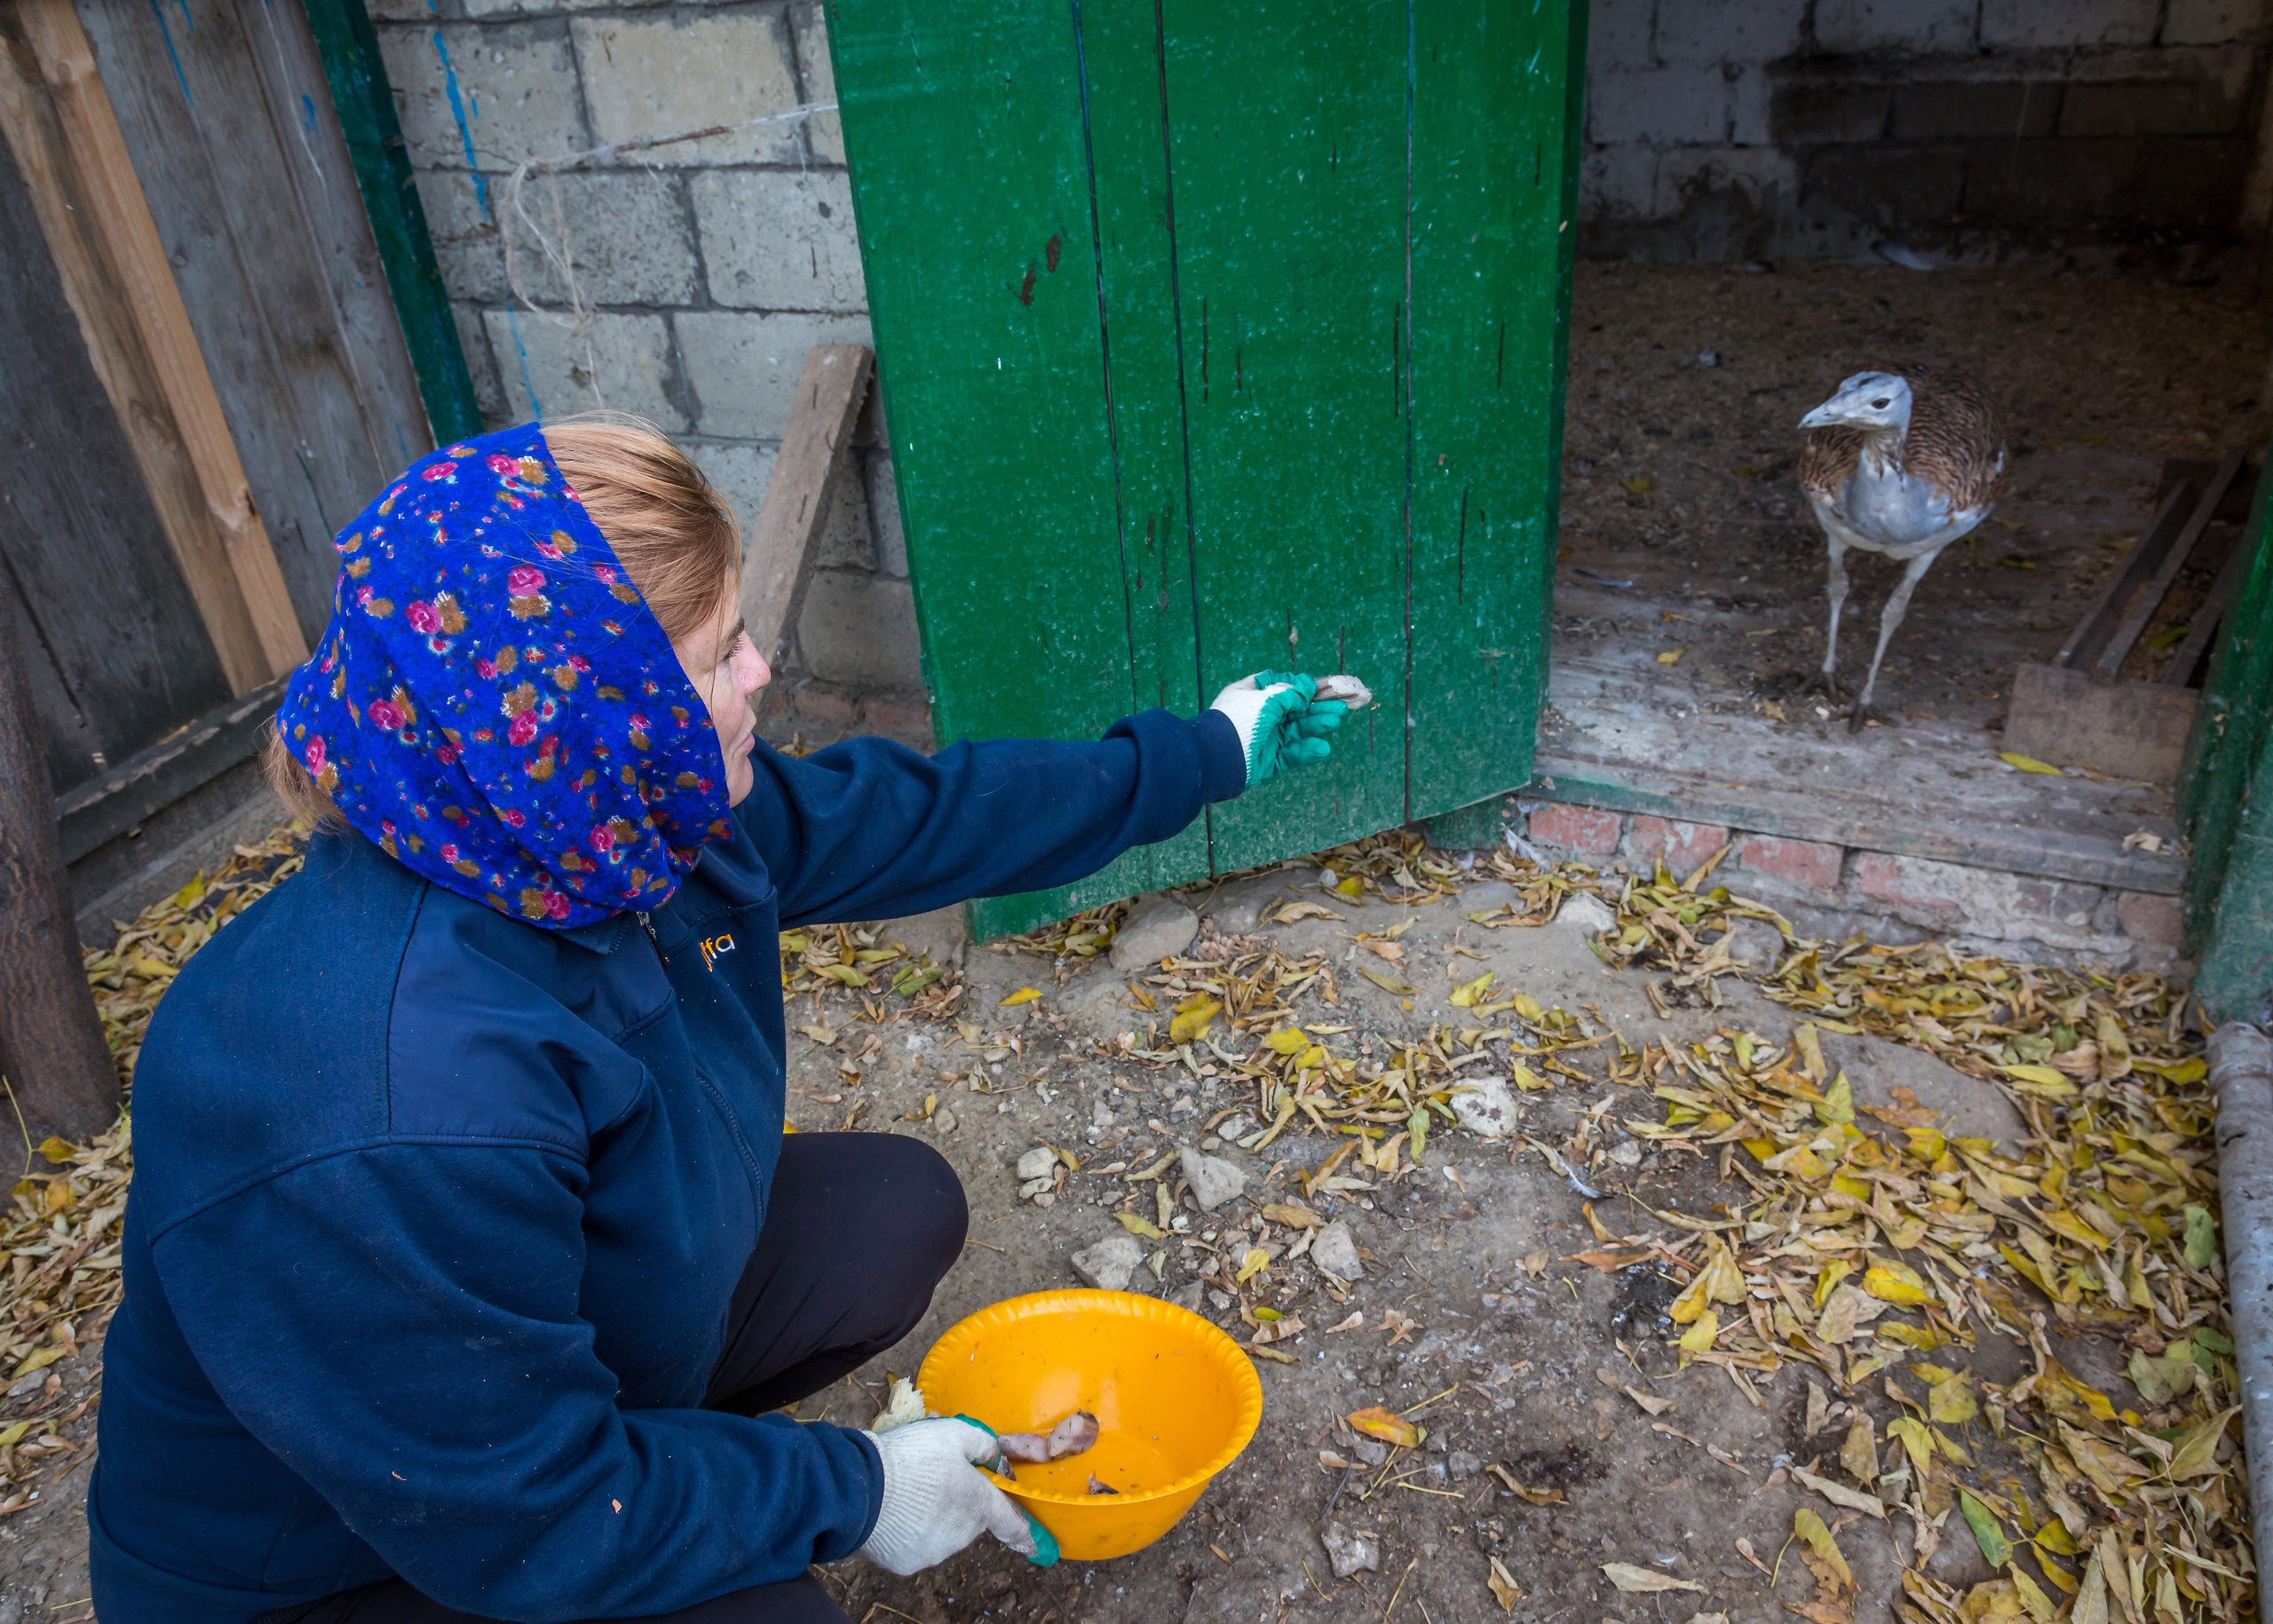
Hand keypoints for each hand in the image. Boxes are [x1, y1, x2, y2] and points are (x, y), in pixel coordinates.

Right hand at [860, 1417, 1058, 1574]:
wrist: (863, 1486)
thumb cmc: (913, 1455)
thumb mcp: (956, 1433)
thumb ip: (985, 1445)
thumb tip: (997, 1458)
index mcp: (980, 1504)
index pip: (1011, 1524)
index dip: (1024, 1534)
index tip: (1035, 1546)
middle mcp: (963, 1534)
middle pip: (969, 1520)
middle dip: (957, 1503)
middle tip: (932, 1479)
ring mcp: (935, 1551)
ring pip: (941, 1532)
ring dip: (932, 1517)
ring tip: (908, 1492)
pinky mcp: (907, 1562)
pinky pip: (915, 1544)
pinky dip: (908, 1531)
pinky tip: (894, 1510)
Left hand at [1207, 670, 1359, 784]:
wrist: (1217, 759)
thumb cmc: (1239, 721)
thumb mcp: (1266, 699)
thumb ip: (1290, 693)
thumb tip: (1306, 687)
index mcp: (1251, 693)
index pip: (1282, 685)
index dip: (1304, 686)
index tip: (1323, 687)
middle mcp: (1258, 714)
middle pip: (1294, 709)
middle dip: (1318, 707)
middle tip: (1342, 705)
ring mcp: (1263, 738)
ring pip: (1295, 731)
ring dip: (1316, 725)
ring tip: (1335, 720)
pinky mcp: (1267, 760)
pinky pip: (1290, 754)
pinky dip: (1306, 751)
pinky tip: (1322, 748)